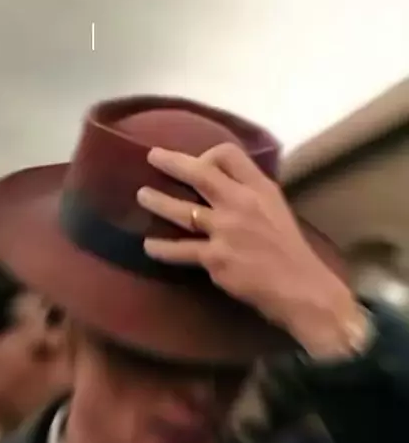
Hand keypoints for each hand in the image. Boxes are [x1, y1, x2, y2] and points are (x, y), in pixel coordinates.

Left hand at [137, 143, 366, 357]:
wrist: (301, 288)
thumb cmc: (289, 250)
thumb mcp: (276, 209)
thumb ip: (250, 194)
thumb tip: (222, 185)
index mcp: (260, 188)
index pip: (229, 155)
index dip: (208, 154)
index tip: (198, 163)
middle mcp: (241, 203)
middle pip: (199, 173)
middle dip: (172, 162)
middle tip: (152, 156)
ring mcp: (226, 230)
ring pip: (182, 210)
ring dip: (157, 201)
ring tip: (142, 195)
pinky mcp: (215, 258)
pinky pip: (180, 250)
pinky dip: (161, 248)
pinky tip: (149, 246)